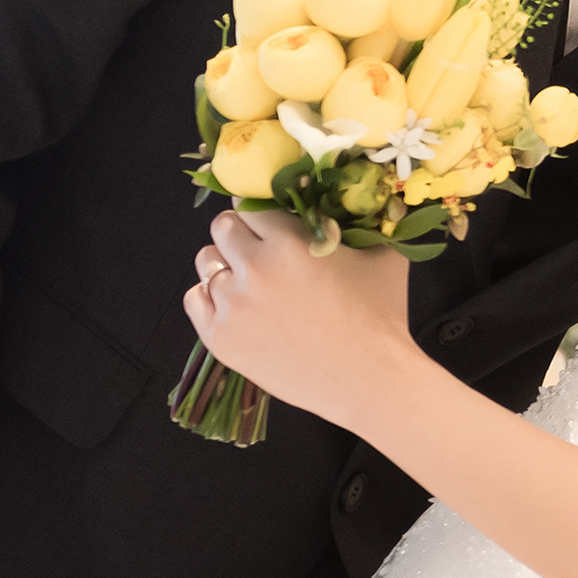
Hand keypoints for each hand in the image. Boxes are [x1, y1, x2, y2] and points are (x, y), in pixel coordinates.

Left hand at [181, 208, 416, 432]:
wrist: (368, 379)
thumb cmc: (382, 316)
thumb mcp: (383, 256)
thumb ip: (365, 220)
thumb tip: (357, 198)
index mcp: (290, 243)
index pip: (250, 204)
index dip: (261, 212)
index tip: (270, 222)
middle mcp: (254, 269)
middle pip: (221, 227)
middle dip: (241, 234)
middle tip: (262, 251)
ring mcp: (233, 305)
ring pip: (206, 261)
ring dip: (226, 265)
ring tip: (253, 283)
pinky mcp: (220, 337)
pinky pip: (195, 298)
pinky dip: (212, 297)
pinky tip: (240, 306)